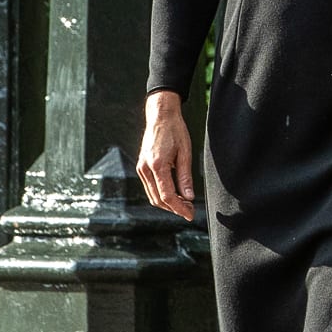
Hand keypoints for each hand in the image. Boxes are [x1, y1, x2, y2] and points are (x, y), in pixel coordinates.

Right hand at [136, 91, 196, 220]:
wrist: (160, 116)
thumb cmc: (175, 131)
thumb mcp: (185, 153)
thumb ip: (185, 177)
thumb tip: (189, 197)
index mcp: (157, 165)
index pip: (167, 196)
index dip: (179, 208)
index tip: (190, 214)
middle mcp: (145, 169)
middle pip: (158, 199)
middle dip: (174, 208)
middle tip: (190, 210)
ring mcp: (141, 168)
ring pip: (152, 195)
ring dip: (168, 203)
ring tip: (185, 204)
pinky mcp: (141, 167)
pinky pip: (150, 187)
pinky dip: (161, 195)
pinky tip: (175, 194)